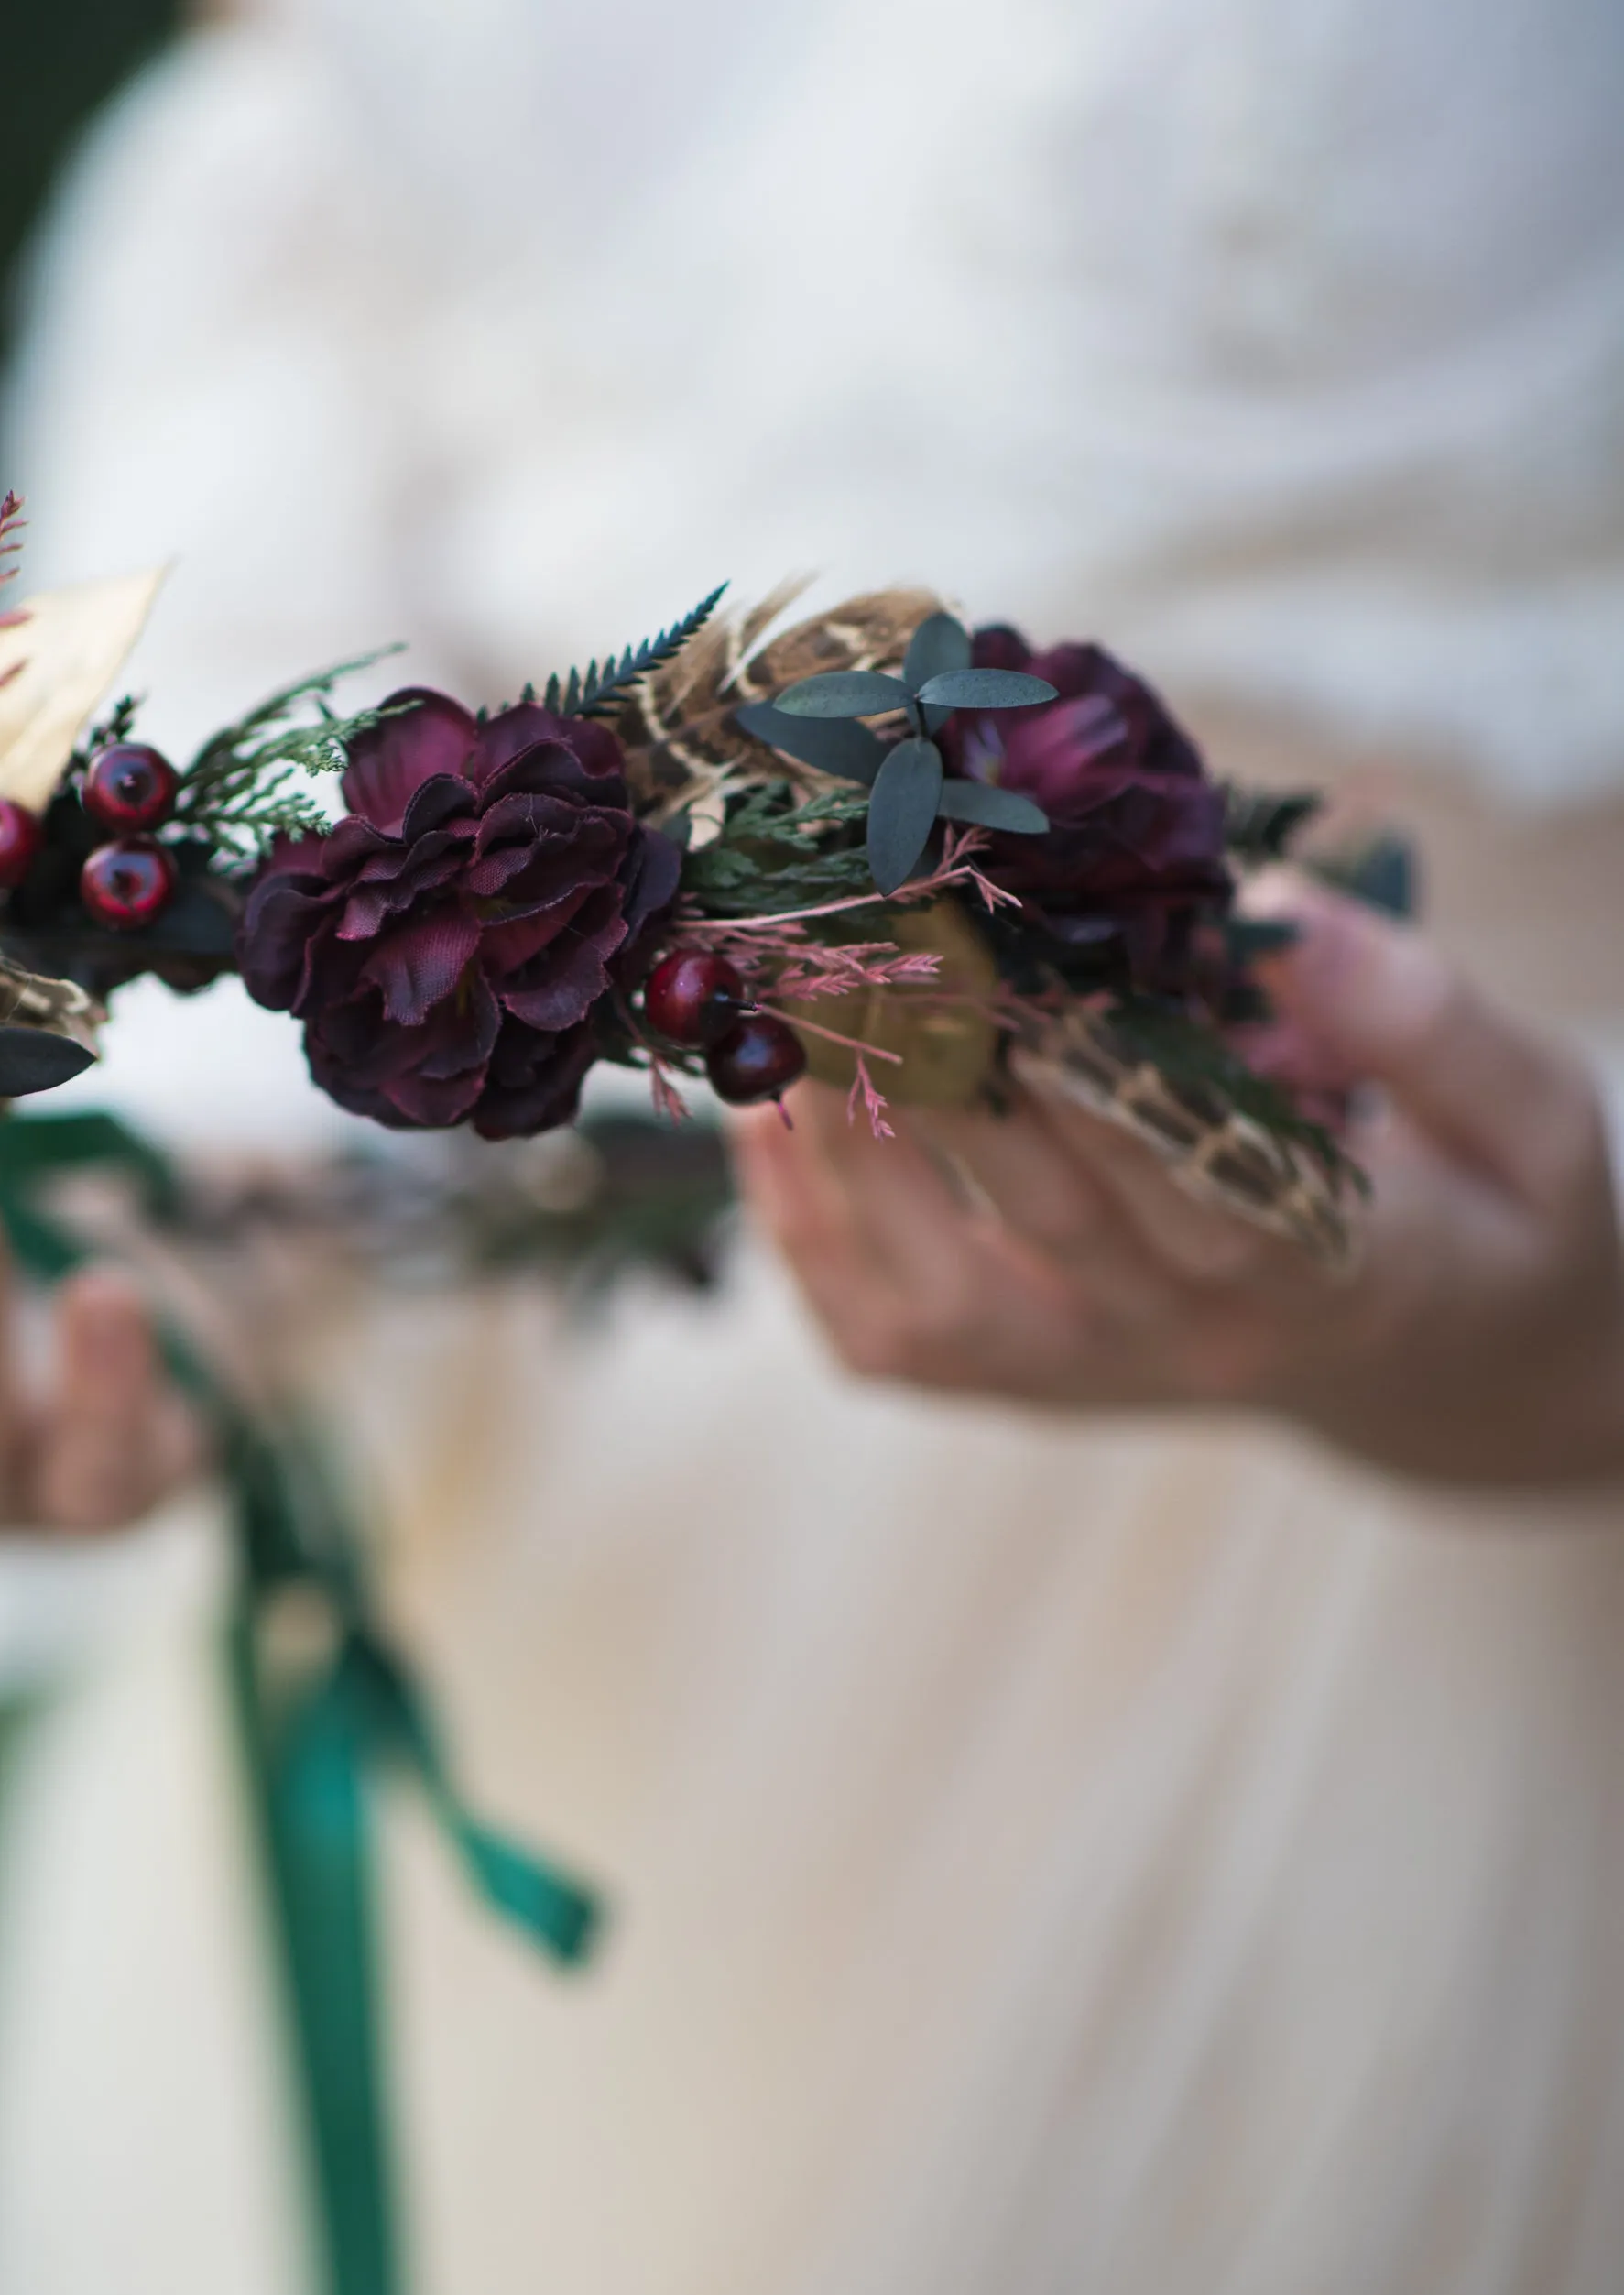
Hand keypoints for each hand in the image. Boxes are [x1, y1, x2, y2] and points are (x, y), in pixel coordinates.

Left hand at [733, 878, 1623, 1489]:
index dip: (1099, 1090)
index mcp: (1331, 1271)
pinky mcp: (1021, 1381)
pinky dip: (805, 1230)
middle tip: (853, 931)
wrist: (1447, 1361)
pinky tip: (760, 1113)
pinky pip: (887, 1336)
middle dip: (938, 1068)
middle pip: (1039, 1216)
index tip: (1013, 972)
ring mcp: (1091, 1374)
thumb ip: (1427, 1020)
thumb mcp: (1535, 1118)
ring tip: (778, 1006)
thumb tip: (1282, 914)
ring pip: (931, 1292)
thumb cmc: (1493, 1207)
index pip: (1197, 1187)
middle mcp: (1191, 1341)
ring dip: (840, 1149)